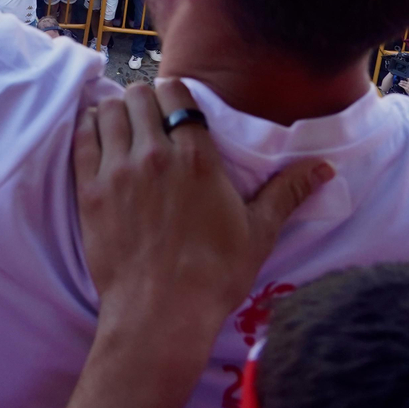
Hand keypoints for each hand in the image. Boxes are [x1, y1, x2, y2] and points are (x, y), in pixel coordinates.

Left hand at [74, 79, 328, 339]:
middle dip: (146, 99)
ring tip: (124, 126)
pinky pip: (83, 137)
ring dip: (117, 111)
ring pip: (110, 110)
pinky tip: (98, 136)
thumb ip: (288, 191)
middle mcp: (154, 154)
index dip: (175, 95)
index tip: (176, 109)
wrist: (161, 314)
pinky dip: (90, 129)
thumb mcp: (258, 231)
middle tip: (150, 119)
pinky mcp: (90, 191)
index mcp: (196, 156)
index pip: (177, 93)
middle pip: (140, 94)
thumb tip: (325, 168)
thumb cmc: (214, 275)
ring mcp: (117, 170)